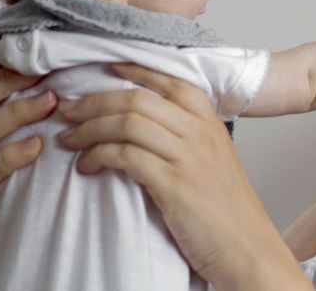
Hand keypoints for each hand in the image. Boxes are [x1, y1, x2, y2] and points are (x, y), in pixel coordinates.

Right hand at [0, 57, 53, 279]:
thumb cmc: (9, 180)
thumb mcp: (3, 139)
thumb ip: (9, 108)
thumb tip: (45, 70)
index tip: (18, 52)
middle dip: (7, 83)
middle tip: (45, 73)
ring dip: (17, 114)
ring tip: (51, 103)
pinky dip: (11, 156)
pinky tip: (36, 147)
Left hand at [57, 63, 312, 290]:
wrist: (247, 246)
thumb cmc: (227, 208)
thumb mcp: (213, 159)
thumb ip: (187, 136)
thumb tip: (144, 123)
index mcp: (210, 121)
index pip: (168, 81)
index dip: (132, 71)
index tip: (103, 70)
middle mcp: (200, 132)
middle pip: (138, 98)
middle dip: (94, 102)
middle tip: (68, 112)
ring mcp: (188, 156)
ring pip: (128, 122)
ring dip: (89, 129)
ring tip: (69, 140)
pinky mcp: (174, 184)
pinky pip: (126, 156)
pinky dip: (98, 156)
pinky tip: (87, 167)